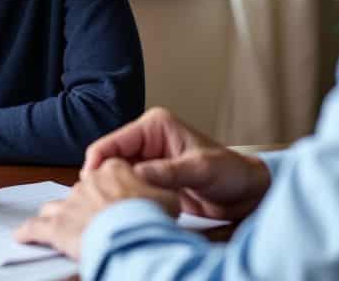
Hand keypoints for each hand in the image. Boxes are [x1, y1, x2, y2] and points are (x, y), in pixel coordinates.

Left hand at [14, 159, 177, 258]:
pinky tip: (22, 236)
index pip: (111, 172)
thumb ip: (162, 195)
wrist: (129, 233)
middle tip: (94, 219)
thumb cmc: (148, 217)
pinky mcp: (55, 226)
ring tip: (57, 223)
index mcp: (115, 170)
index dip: (115, 187)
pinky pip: (35, 228)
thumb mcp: (168, 201)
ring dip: (56, 214)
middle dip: (86, 203)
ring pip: (56, 205)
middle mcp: (88, 182)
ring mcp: (69, 203)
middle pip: (83, 191)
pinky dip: (28, 232)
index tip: (118, 199)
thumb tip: (164, 199)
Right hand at [85, 107, 270, 220]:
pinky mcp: (150, 179)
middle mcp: (147, 140)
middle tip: (104, 203)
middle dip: (105, 181)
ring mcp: (147, 161)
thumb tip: (136, 176)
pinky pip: (128, 189)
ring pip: (115, 177)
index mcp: (154, 126)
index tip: (92, 187)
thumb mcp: (200, 169)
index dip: (97, 164)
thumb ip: (168, 172)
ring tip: (117, 209)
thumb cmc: (230, 172)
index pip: (112, 143)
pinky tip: (129, 211)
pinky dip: (126, 200)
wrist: (245, 192)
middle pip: (108, 161)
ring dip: (115, 192)